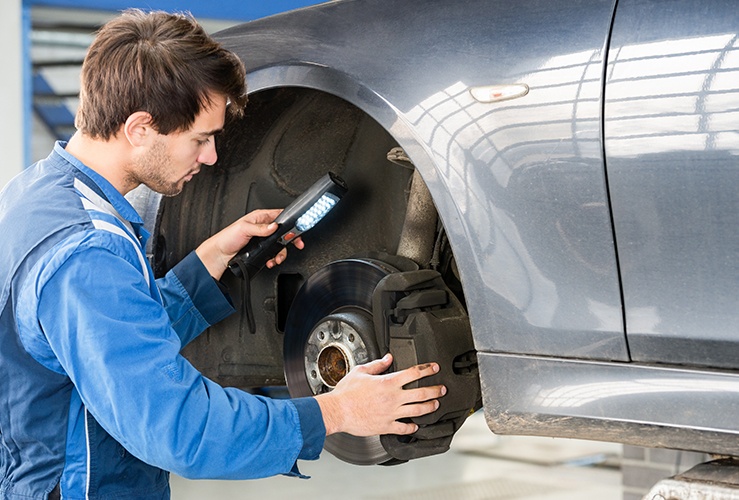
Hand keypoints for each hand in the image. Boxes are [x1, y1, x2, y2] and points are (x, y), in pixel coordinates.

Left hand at [195, 209, 303, 279]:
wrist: (220, 254)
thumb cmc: (227, 238)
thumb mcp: (244, 229)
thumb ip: (260, 228)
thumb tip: (273, 226)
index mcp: (260, 217)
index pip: (280, 215)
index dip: (290, 222)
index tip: (297, 230)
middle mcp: (263, 227)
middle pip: (284, 232)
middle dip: (290, 240)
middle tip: (296, 245)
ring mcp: (263, 239)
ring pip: (280, 244)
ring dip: (281, 252)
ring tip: (277, 258)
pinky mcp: (261, 249)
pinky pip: (273, 252)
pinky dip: (275, 257)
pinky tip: (271, 260)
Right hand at [314, 353, 445, 436]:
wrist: (338, 411)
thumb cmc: (346, 392)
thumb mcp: (361, 371)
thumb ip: (377, 364)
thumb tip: (388, 358)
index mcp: (388, 382)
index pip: (413, 373)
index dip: (427, 369)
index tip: (434, 368)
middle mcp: (393, 397)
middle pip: (422, 393)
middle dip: (436, 390)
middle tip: (442, 389)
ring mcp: (392, 413)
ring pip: (418, 410)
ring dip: (430, 407)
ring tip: (435, 405)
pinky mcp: (386, 426)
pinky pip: (404, 428)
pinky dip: (412, 427)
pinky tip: (415, 425)